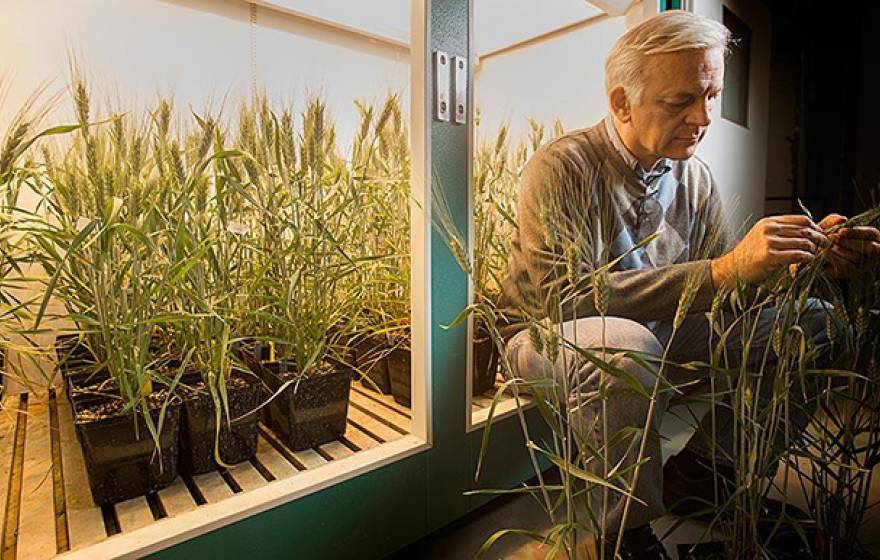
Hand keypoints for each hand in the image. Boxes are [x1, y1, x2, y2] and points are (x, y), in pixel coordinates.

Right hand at [711, 215, 827, 288]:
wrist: (731, 269)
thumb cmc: (749, 256)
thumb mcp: (764, 237)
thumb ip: (782, 232)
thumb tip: (805, 231)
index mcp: (769, 222)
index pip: (802, 219)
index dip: (816, 227)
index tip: (821, 235)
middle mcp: (769, 229)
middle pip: (805, 230)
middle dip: (819, 238)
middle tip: (825, 246)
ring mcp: (768, 242)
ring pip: (803, 242)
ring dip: (814, 250)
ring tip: (815, 255)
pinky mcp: (769, 256)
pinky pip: (797, 255)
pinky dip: (807, 258)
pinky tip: (807, 261)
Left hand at [817, 213, 879, 277]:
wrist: (814, 257)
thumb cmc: (824, 240)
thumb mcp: (828, 228)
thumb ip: (833, 221)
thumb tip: (842, 219)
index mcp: (871, 238)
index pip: (871, 233)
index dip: (856, 232)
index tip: (840, 231)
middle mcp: (871, 252)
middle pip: (868, 247)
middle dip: (848, 242)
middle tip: (832, 238)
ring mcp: (864, 263)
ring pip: (857, 257)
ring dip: (840, 250)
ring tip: (826, 245)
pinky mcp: (853, 273)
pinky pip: (847, 267)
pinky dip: (835, 259)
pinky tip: (825, 253)